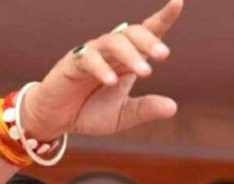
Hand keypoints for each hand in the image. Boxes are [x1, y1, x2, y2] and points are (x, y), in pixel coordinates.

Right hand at [21, 0, 183, 138]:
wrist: (56, 121)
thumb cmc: (89, 112)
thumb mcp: (121, 116)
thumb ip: (145, 110)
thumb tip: (173, 108)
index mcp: (126, 60)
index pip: (146, 33)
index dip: (162, 19)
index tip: (177, 4)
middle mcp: (109, 52)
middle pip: (131, 33)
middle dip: (148, 40)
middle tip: (163, 55)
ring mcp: (90, 55)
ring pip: (112, 42)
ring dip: (130, 55)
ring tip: (145, 72)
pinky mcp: (71, 64)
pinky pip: (88, 59)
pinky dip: (101, 68)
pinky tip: (112, 81)